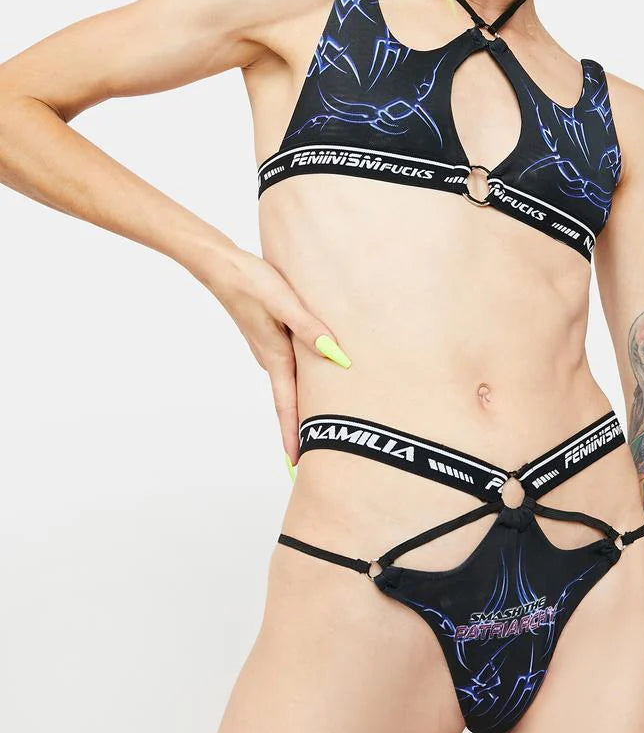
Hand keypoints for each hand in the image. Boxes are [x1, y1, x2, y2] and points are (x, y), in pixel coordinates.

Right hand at [201, 246, 350, 465]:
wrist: (217, 263)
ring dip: (299, 409)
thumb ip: (309, 327)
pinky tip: (313, 380)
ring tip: (316, 429)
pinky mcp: (269, 335)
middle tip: (310, 463)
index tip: (296, 468)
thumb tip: (337, 355)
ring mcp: (268, 348)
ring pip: (289, 386)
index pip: (287, 407)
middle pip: (289, 403)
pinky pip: (289, 367)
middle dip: (299, 433)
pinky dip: (300, 384)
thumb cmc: (249, 279)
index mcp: (275, 356)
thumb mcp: (282, 301)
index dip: (293, 438)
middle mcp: (271, 358)